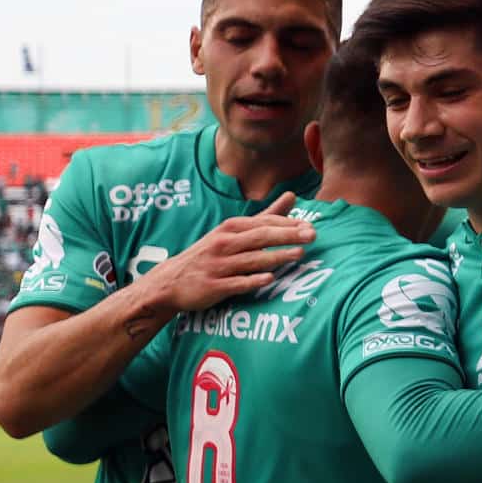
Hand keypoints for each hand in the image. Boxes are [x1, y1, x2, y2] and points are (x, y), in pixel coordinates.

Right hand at [140, 192, 314, 315]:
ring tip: (299, 254)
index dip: (287, 224)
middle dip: (286, 235)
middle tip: (312, 235)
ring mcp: (218, 265)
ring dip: (275, 256)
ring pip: (251, 259)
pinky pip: (236, 283)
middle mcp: (223, 244)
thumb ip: (265, 216)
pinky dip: (252, 280)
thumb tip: (292, 195)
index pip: (263, 223)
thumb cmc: (210, 254)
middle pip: (260, 237)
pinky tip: (270, 278)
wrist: (170, 282)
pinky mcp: (213, 286)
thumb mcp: (233, 232)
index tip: (310, 226)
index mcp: (230, 229)